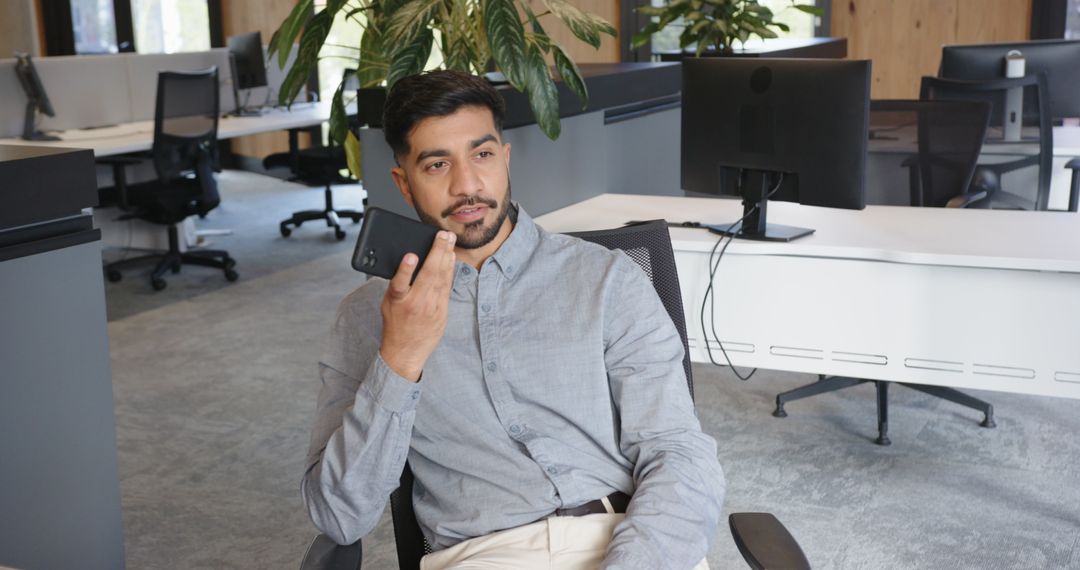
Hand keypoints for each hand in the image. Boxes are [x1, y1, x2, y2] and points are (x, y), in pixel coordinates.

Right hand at [379, 230, 456, 380]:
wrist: (405, 352)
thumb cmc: (394, 325)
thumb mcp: (388, 304)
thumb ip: (398, 285)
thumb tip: (408, 262)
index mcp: (398, 301)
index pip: (400, 284)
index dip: (405, 269)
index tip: (410, 256)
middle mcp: (416, 304)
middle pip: (428, 275)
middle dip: (437, 252)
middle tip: (443, 235)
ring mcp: (432, 309)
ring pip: (441, 279)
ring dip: (446, 257)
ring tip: (449, 241)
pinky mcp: (442, 312)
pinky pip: (447, 287)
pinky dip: (449, 272)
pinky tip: (451, 259)